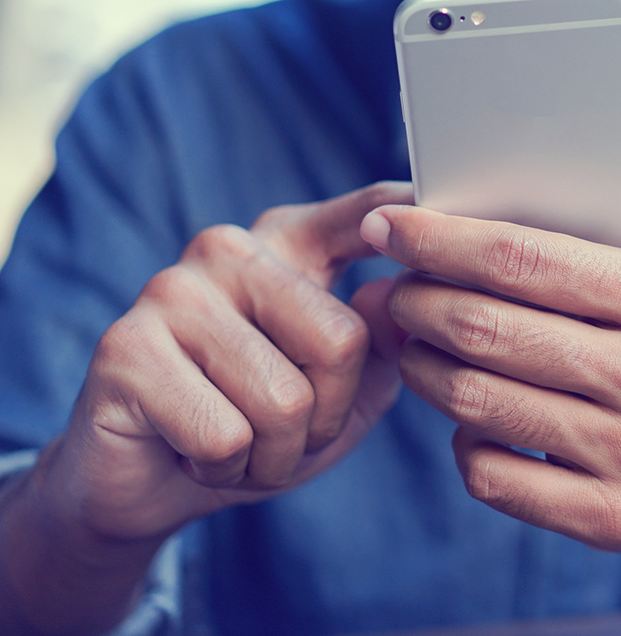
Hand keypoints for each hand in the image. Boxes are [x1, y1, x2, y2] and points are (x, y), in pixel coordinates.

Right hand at [37, 182, 411, 545]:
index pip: (359, 218)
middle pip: (340, 341)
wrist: (149, 485)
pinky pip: (225, 437)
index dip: (403, 210)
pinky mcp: (126, 350)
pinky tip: (192, 455)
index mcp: (288, 248)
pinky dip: (224, 471)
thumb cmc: (258, 429)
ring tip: (238, 446)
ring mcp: (171, 292)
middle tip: (284, 436)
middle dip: (327, 419)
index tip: (430, 200)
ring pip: (284, 401)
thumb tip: (400, 298)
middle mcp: (229, 251)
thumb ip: (382, 347)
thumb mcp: (342, 395)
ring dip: (275, 456)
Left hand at [365, 121, 620, 566]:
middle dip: (417, 301)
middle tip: (392, 286)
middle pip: (488, 331)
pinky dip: (463, 441)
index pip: (525, 260)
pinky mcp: (614, 519)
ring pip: (480, 404)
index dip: (442, 240)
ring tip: (412, 338)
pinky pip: (495, 478)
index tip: (393, 225)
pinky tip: (469, 413)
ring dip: (424, 366)